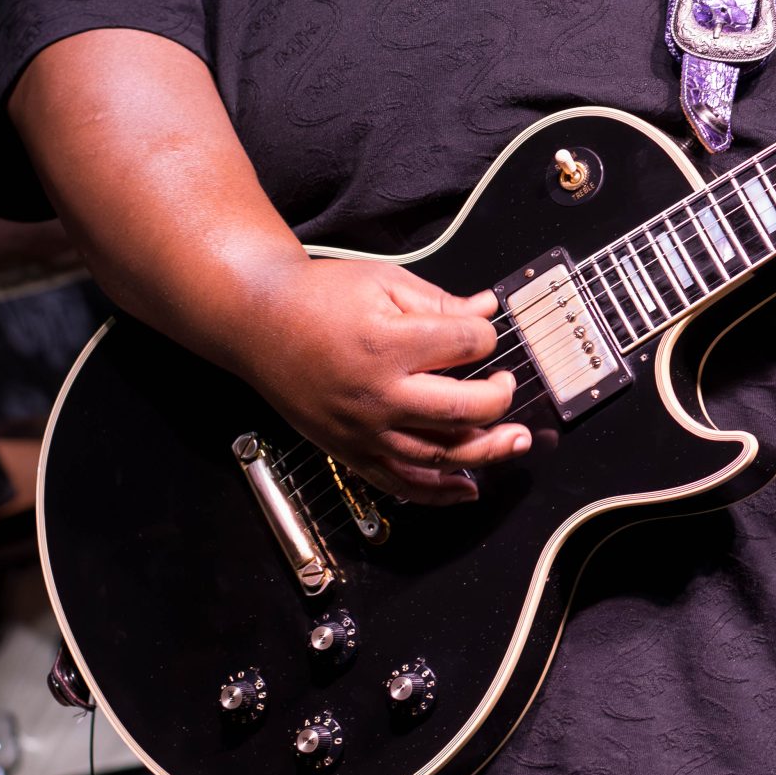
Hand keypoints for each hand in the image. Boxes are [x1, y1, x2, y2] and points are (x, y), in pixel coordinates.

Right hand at [237, 255, 525, 505]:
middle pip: (461, 409)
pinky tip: (468, 487)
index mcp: (389, 344)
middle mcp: (379, 394)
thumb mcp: (383, 281)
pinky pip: (401, 484)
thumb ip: (440, 300)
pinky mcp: (351, 451)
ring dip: (486, 452)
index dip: (485, 335)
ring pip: (438, 455)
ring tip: (516, 441)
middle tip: (506, 385)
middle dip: (498, 398)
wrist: (260, 324)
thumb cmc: (318, 298)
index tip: (482, 331)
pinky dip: (439, 492)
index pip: (466, 345)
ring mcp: (364, 430)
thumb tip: (488, 310)